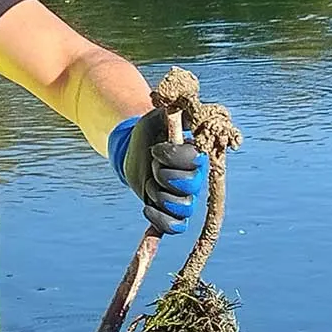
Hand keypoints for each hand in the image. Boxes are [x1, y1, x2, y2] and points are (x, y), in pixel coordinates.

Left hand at [109, 110, 202, 234]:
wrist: (135, 151)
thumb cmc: (150, 132)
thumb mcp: (158, 116)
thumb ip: (174, 109)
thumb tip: (185, 104)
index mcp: (196, 155)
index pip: (193, 161)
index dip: (172, 156)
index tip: (156, 147)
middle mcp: (195, 177)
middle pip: (190, 186)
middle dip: (164, 175)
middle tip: (153, 166)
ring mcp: (184, 197)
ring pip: (183, 208)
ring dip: (159, 196)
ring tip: (149, 185)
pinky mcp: (170, 212)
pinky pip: (175, 227)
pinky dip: (160, 221)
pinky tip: (147, 208)